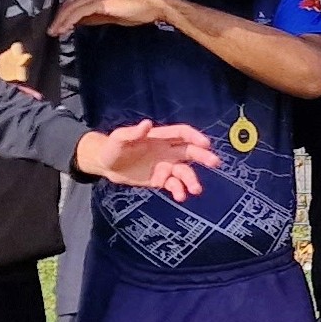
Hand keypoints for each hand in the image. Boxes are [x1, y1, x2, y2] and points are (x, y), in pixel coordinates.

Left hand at [50, 0, 174, 35]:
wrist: (153, 5)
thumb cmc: (137, 10)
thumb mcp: (111, 14)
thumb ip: (94, 17)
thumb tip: (79, 23)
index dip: (64, 12)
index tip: (58, 25)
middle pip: (70, 1)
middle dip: (59, 16)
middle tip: (52, 31)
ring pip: (72, 6)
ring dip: (61, 20)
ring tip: (55, 32)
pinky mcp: (102, 1)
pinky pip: (81, 10)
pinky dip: (71, 19)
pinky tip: (66, 28)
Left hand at [76, 121, 220, 197]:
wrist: (105, 165)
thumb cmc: (112, 147)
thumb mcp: (119, 139)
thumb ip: (133, 132)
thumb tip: (147, 124)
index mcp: (160, 137)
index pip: (182, 134)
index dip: (195, 137)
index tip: (205, 144)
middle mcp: (167, 151)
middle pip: (190, 152)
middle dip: (203, 157)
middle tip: (215, 163)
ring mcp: (165, 166)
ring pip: (184, 172)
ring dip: (192, 180)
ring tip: (195, 190)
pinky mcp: (160, 180)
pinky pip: (174, 185)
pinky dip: (179, 191)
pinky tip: (180, 197)